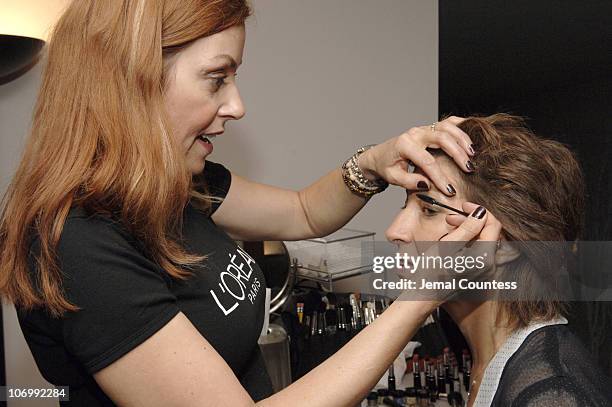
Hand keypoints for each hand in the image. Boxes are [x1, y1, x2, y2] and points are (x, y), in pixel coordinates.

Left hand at [358, 116, 473, 194]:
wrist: (379, 155)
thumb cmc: (386, 166)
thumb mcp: (392, 177)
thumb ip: (409, 182)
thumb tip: (427, 185)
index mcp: (404, 145)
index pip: (427, 161)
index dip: (440, 176)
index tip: (450, 190)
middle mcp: (415, 133)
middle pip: (441, 138)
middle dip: (457, 154)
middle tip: (468, 168)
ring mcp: (422, 129)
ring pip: (446, 128)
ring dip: (462, 140)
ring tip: (472, 154)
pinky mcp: (428, 128)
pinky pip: (447, 122)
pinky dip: (460, 125)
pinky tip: (470, 132)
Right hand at [395, 203, 501, 303]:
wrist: (424, 295)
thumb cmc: (431, 273)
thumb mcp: (448, 245)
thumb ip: (467, 228)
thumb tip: (481, 213)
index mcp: (483, 257)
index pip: (493, 225)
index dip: (479, 211)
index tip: (464, 206)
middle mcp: (488, 265)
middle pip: (488, 233)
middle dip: (471, 221)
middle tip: (451, 219)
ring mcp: (483, 270)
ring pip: (482, 241)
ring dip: (468, 231)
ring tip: (449, 229)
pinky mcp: (476, 273)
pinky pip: (477, 251)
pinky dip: (467, 242)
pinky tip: (452, 241)